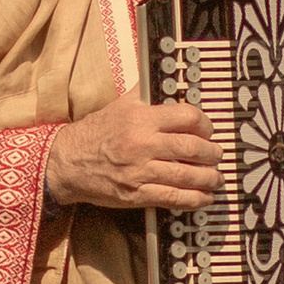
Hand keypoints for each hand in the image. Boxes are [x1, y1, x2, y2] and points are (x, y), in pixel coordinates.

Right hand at [45, 91, 220, 212]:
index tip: (208, 130)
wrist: (66, 162)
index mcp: (140, 118)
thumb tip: (166, 84)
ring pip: (188, 175)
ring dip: (209, 177)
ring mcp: (140, 171)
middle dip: (212, 153)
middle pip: (192, 147)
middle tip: (216, 155)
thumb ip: (145, 96)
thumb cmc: (94, 133)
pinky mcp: (137, 194)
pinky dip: (195, 199)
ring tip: (215, 177)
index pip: (187, 117)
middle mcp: (142, 143)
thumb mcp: (119, 105)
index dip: (205, 124)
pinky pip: (174, 197)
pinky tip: (204, 197)